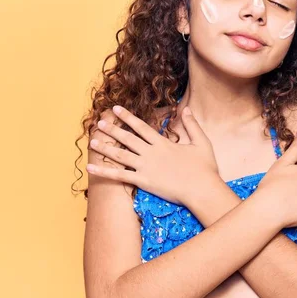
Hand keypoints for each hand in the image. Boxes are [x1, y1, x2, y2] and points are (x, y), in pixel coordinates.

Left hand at [86, 105, 219, 204]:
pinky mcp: (144, 182)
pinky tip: (91, 167)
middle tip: (99, 122)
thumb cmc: (205, 168)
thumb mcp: (202, 142)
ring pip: (121, 155)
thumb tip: (186, 109)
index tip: (116, 109)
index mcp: (163, 143)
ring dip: (106, 148)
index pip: (142, 127)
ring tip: (92, 141)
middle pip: (127, 139)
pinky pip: (120, 176)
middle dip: (112, 129)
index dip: (128, 117)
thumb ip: (192, 125)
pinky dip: (104, 171)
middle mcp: (151, 153)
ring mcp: (146, 167)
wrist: (202, 189)